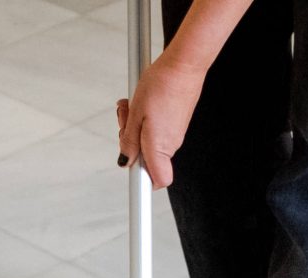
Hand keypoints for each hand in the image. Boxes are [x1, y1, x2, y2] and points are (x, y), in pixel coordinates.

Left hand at [116, 52, 204, 188]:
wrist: (183, 65)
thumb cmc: (162, 85)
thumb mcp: (135, 113)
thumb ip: (129, 141)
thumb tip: (126, 160)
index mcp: (160, 147)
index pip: (157, 181)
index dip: (143, 182)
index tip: (132, 178)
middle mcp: (171, 145)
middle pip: (147, 159)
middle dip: (130, 143)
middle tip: (124, 119)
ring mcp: (175, 134)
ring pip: (149, 141)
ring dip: (136, 126)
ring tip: (131, 104)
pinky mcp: (176, 123)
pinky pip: (157, 130)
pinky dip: (145, 120)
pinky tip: (141, 102)